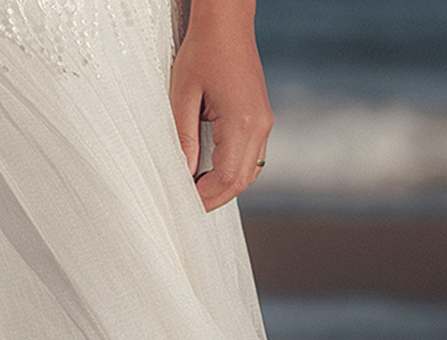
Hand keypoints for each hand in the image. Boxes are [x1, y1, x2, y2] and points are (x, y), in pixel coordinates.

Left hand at [171, 1, 269, 212]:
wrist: (227, 26)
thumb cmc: (202, 54)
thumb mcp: (181, 97)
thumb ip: (183, 138)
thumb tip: (182, 173)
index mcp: (243, 122)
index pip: (227, 177)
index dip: (204, 196)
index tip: (182, 204)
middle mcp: (260, 126)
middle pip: (243, 180)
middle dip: (215, 198)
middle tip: (187, 207)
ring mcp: (265, 122)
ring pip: (250, 170)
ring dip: (225, 186)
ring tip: (195, 193)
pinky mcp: (261, 117)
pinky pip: (252, 155)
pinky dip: (233, 169)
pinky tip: (209, 171)